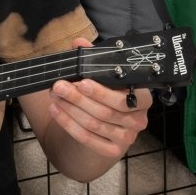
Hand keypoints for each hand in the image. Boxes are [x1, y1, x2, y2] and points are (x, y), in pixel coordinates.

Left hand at [46, 38, 150, 164]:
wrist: (107, 126)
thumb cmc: (108, 95)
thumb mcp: (104, 76)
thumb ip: (93, 59)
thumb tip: (78, 43)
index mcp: (141, 98)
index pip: (126, 97)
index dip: (103, 91)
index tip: (82, 81)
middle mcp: (138, 120)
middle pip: (106, 111)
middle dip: (79, 98)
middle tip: (59, 86)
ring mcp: (126, 138)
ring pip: (94, 124)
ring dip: (70, 109)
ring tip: (54, 96)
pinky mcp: (112, 151)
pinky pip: (87, 138)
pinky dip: (68, 124)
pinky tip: (56, 110)